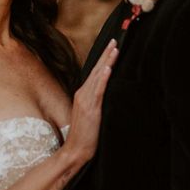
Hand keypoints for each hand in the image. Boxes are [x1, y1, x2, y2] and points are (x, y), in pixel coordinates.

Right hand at [65, 39, 117, 164]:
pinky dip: (102, 79)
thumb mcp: (90, 114)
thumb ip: (96, 102)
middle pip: (96, 70)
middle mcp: (83, 94)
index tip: (111, 47)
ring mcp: (86, 100)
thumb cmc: (85, 135)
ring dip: (107, 61)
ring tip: (114, 49)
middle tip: (114, 40)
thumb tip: (106, 94)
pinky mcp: (91, 109)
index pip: (95, 72)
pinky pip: (97, 91)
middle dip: (106, 54)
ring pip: (98, 76)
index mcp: (83, 94)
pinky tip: (107, 69)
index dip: (103, 59)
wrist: (75, 150)